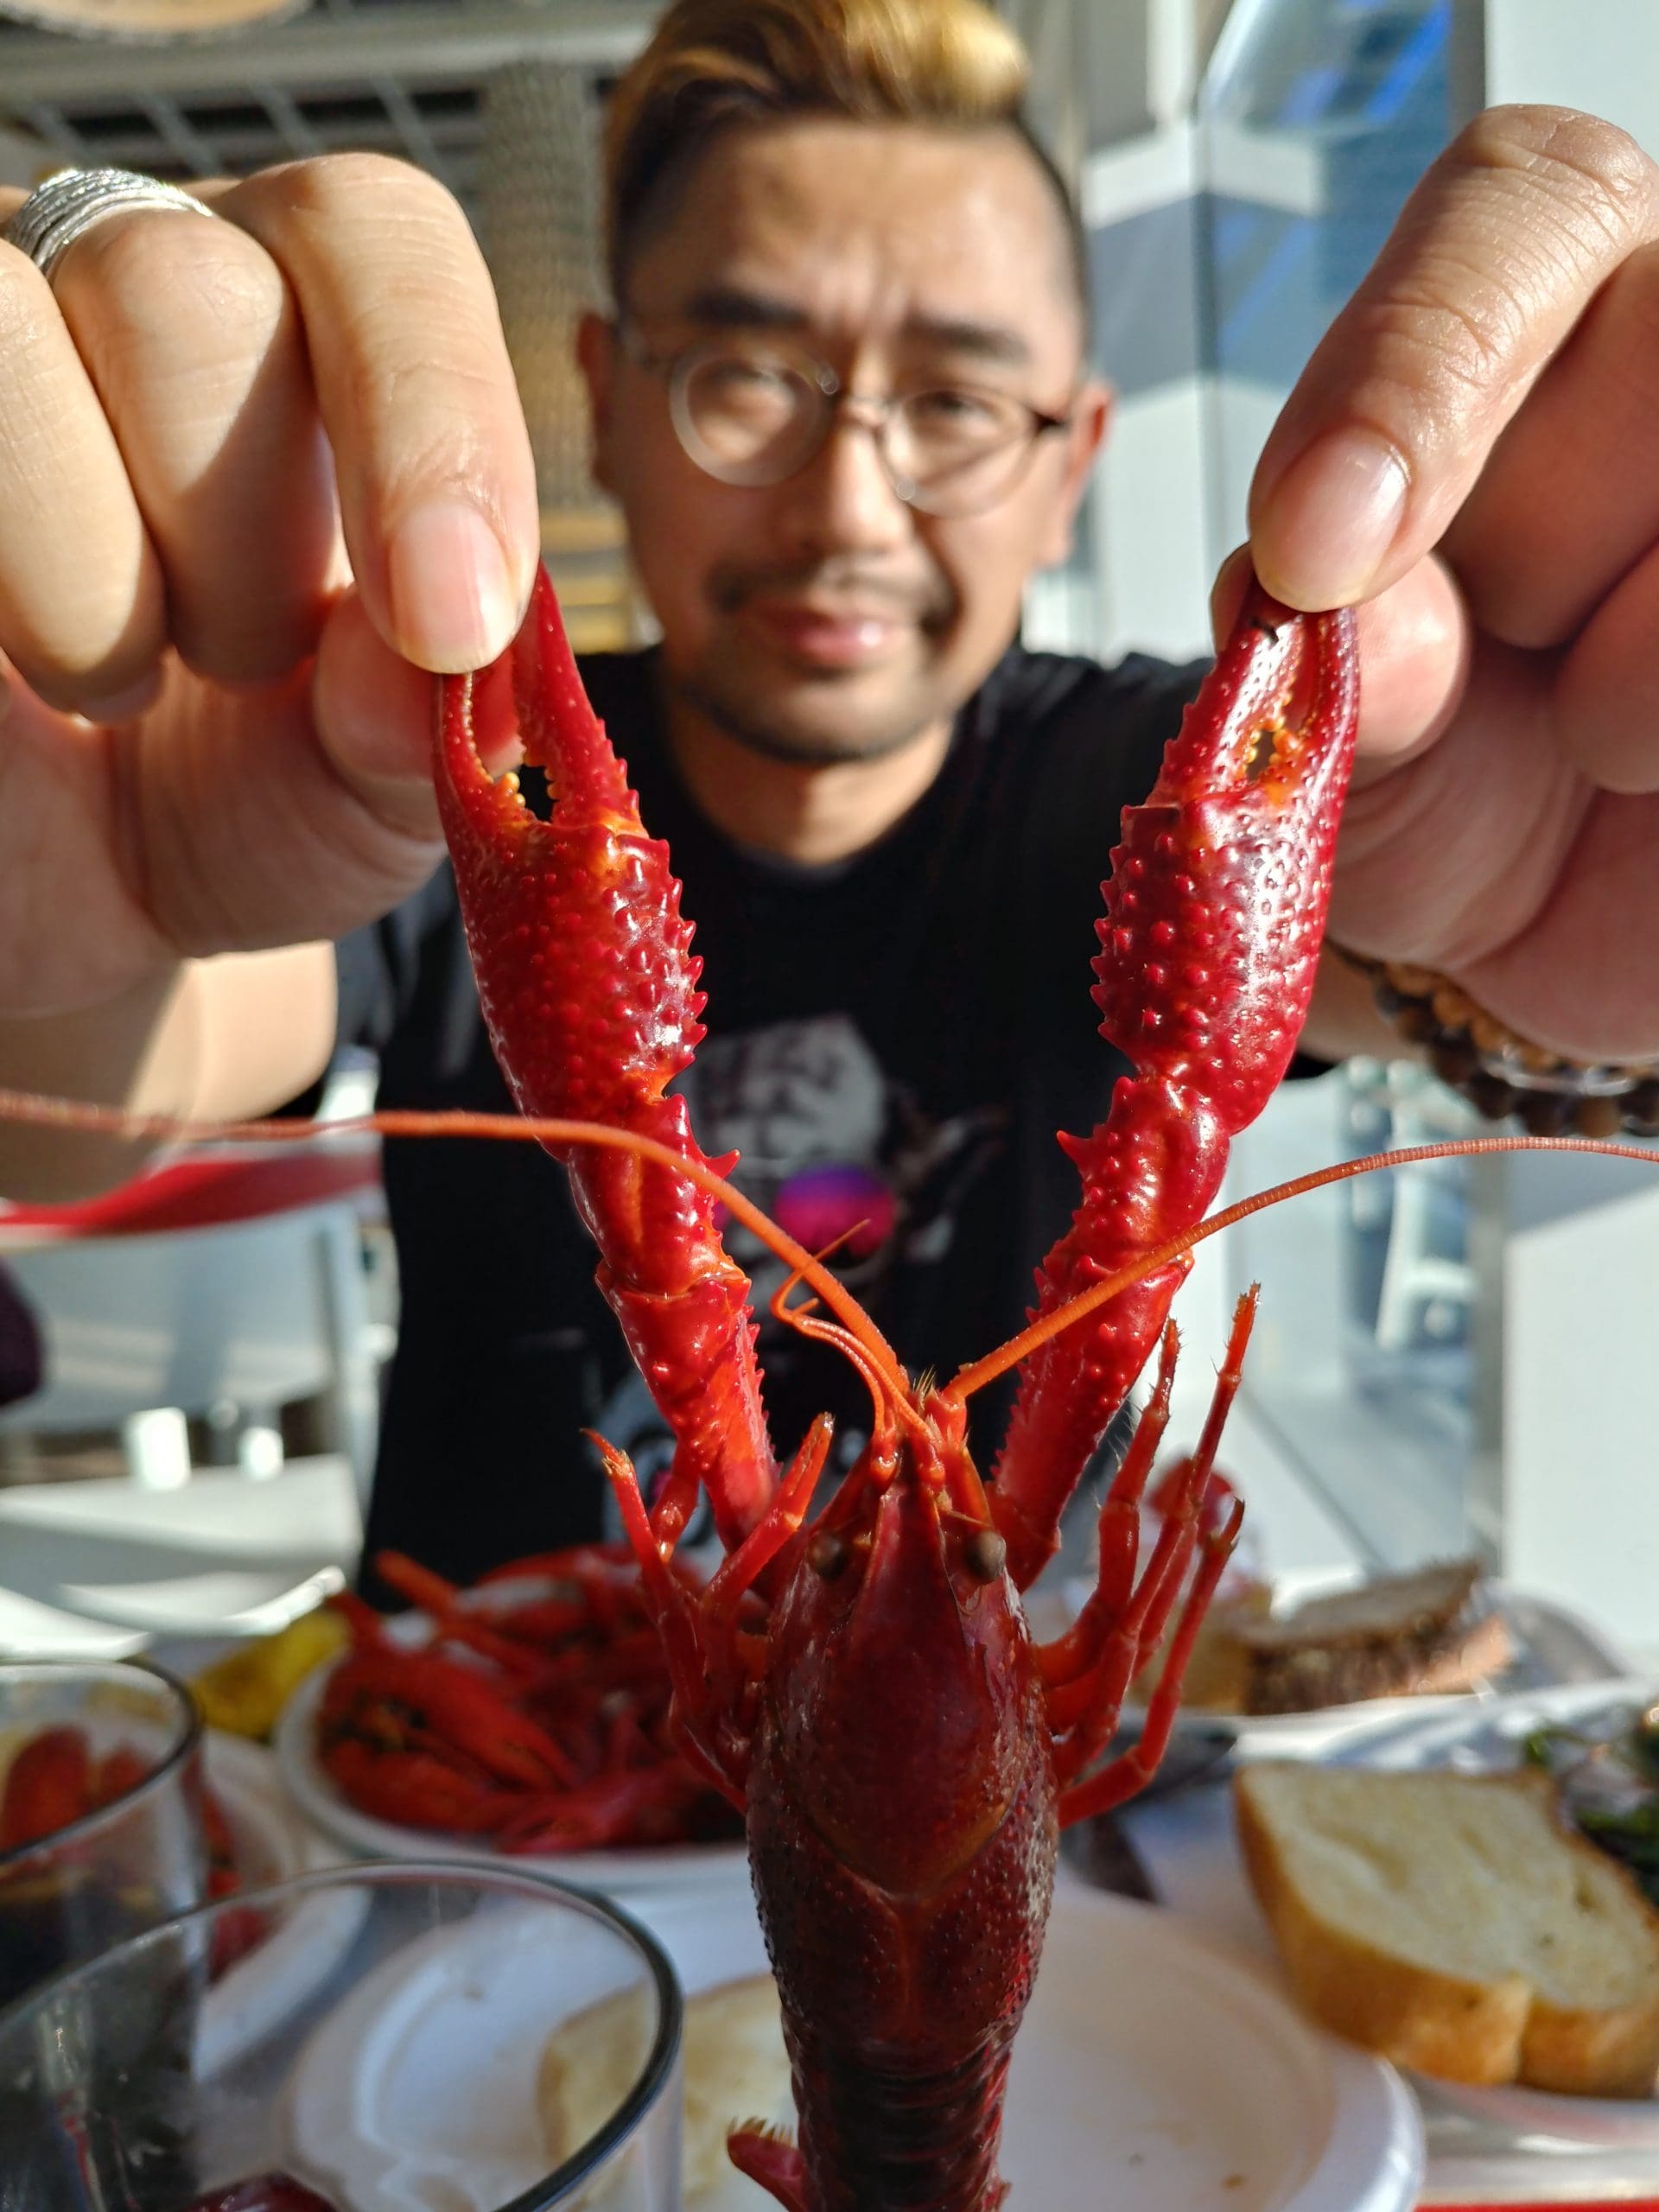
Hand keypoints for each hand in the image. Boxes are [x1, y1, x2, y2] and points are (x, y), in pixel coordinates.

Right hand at [0, 155, 538, 1017]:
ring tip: (116, 691)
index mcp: (308, 331)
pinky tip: (16, 682)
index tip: (449, 623)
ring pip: (3, 322)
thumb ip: (420, 719)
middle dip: (235, 528)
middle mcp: (125, 284)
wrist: (72, 907)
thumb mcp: (370, 793)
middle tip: (241, 669)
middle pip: (182, 277)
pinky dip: (2, 599)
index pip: (372, 237)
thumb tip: (432, 655)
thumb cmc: (243, 805)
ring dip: (89, 570)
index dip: (430, 414)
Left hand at [1245, 105, 1658, 1062]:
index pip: (1523, 206)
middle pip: (1650, 337)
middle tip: (1502, 654)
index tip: (1311, 549)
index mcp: (1545, 326)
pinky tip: (1647, 776)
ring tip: (1590, 740)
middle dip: (1533, 541)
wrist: (1534, 933)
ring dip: (1629, 673)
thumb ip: (1328, 659)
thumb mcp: (1343, 747)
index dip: (1415, 364)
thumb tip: (1321, 600)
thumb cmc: (1443, 792)